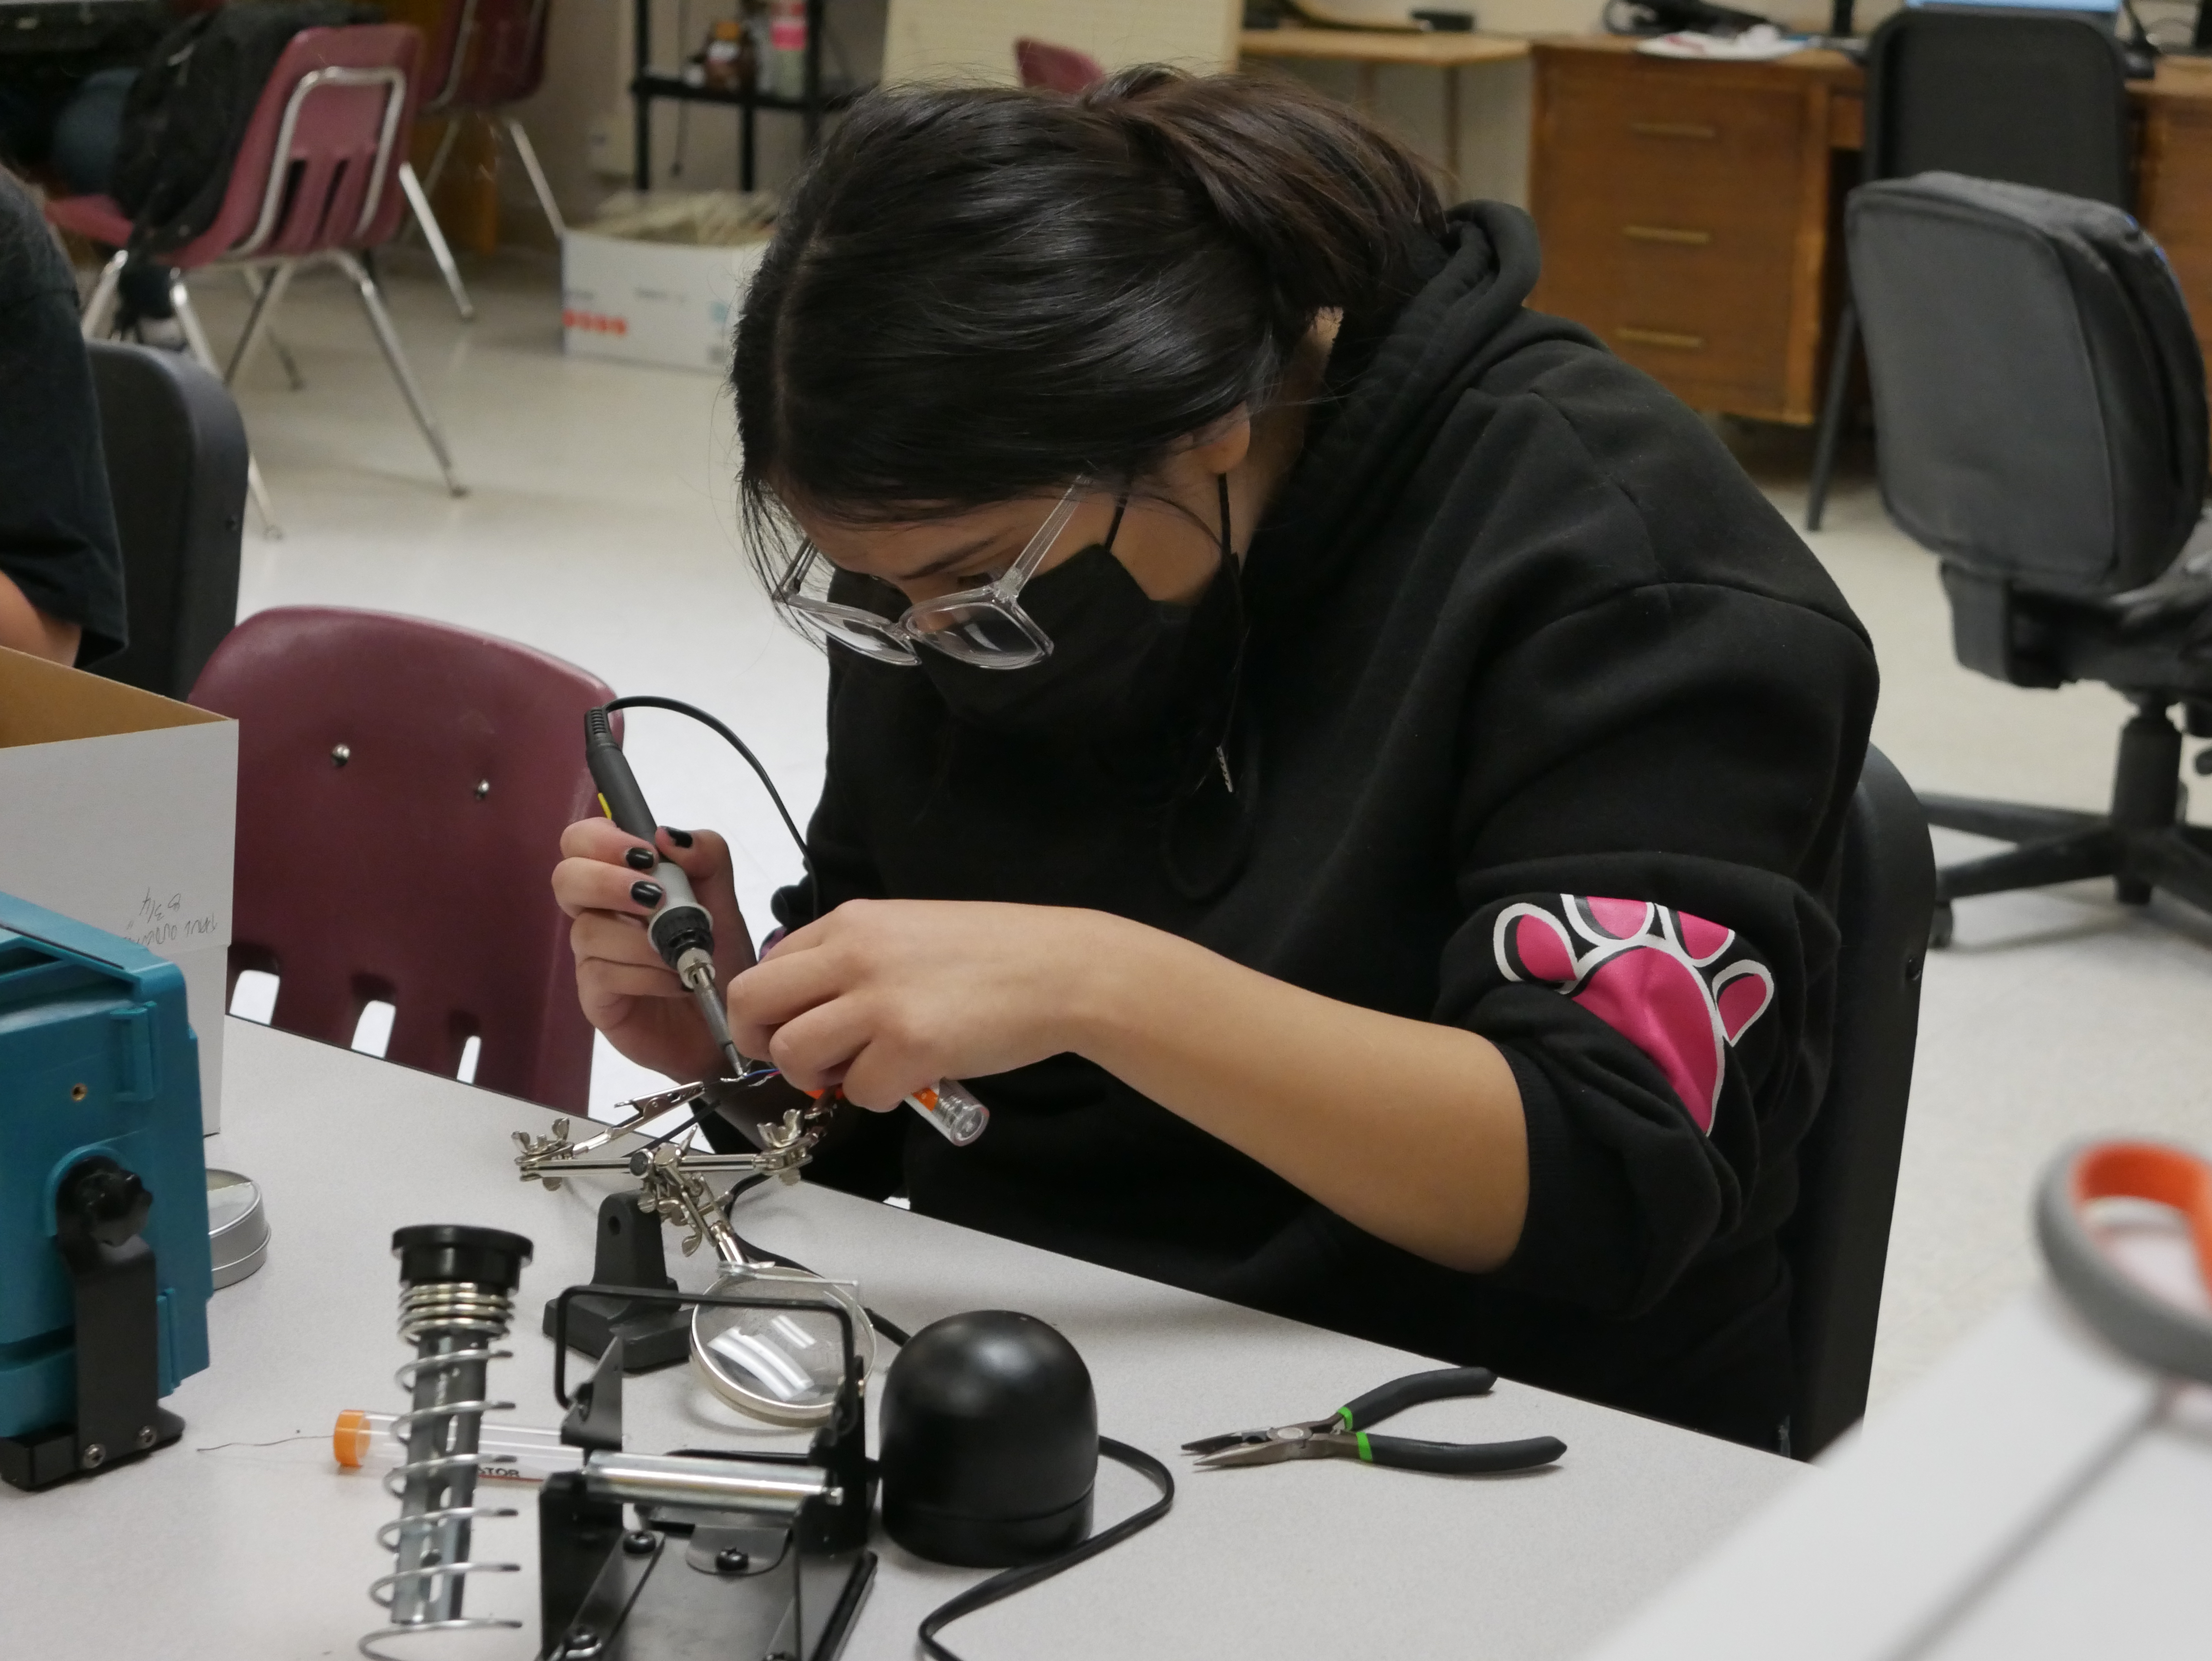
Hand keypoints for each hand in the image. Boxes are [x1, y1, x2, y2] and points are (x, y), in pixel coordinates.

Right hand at [551, 819, 755, 1080]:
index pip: (581, 842)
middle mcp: (598, 914)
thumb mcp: (724, 899)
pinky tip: (675, 982)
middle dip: (607, 882)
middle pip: (565, 879)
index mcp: (623, 880)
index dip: (601, 840)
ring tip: (682, 956)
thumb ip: (707, 856)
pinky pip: (601, 973)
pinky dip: (645, 975)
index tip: (646, 856)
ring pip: (588, 931)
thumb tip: (665, 834)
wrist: (729, 1020)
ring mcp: (592, 957)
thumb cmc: (719, 955)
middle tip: (653, 898)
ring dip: (642, 941)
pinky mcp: (595, 997)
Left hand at [726, 899, 1098, 1109]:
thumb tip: (812, 1010)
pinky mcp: (909, 1046)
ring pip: (792, 1054)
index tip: (792, 1029)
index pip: (764, 967)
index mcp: (851, 922)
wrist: (1062, 969)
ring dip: (822, 1075)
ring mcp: (879, 1001)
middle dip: (765, 1044)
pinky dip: (881, 1096)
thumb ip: (853, 960)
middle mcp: (853, 953)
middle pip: (753, 1005)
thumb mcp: (908, 932)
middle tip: (808, 1060)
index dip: (768, 1010)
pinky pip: (858, 1092)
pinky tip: (916, 1076)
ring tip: (869, 1067)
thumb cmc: (996, 954)